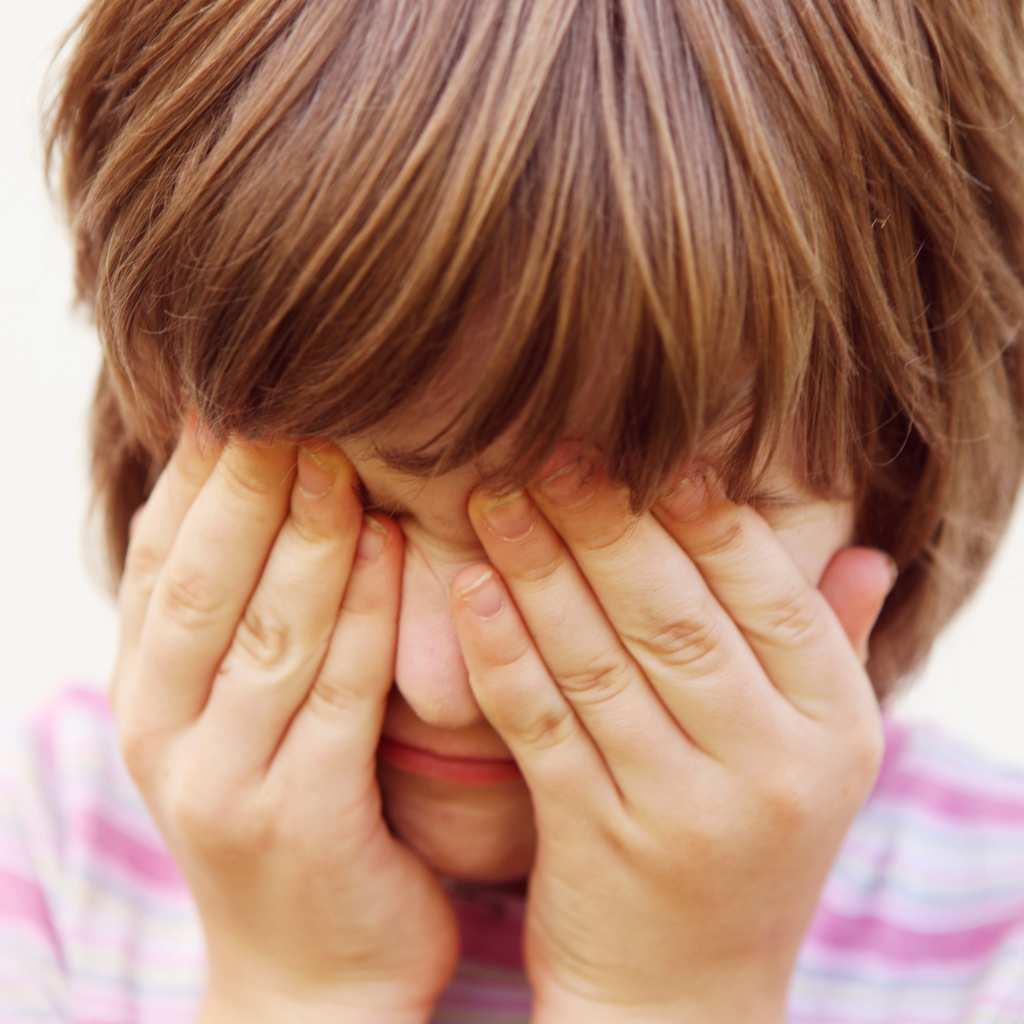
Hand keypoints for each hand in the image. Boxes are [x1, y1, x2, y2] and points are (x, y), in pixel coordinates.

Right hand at [112, 410, 458, 1019]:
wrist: (311, 982)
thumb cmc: (291, 823)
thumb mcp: (236, 722)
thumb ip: (241, 625)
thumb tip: (271, 496)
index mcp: (148, 698)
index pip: (161, 561)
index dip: (198, 474)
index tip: (238, 396)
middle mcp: (165, 735)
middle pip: (205, 581)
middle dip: (246, 483)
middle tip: (289, 395)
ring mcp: (224, 784)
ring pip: (268, 628)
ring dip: (303, 531)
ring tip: (338, 450)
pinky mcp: (299, 822)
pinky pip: (337, 696)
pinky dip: (361, 613)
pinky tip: (387, 547)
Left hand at [449, 442, 893, 1021]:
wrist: (684, 997)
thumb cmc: (746, 847)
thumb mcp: (813, 754)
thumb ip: (832, 649)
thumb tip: (868, 554)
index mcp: (833, 727)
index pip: (769, 596)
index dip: (705, 517)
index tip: (648, 450)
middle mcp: (770, 767)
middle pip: (673, 617)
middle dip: (606, 523)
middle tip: (552, 451)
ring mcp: (681, 810)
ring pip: (598, 662)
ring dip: (539, 570)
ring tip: (495, 497)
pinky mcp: (596, 840)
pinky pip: (541, 727)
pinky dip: (501, 653)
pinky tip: (467, 588)